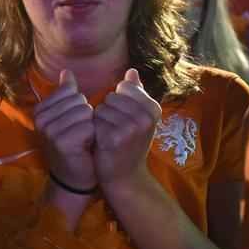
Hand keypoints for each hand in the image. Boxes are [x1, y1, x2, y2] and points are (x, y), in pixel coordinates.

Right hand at [33, 70, 95, 190]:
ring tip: (82, 141)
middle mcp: (41, 119)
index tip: (73, 124)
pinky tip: (85, 147)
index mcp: (40, 109)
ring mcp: (50, 131)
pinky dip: (92, 137)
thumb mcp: (68, 116)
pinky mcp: (62, 142)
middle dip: (86, 117)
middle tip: (79, 134)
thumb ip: (66, 93)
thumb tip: (66, 72)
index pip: (70, 92)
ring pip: (85, 112)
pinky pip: (88, 127)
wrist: (74, 177)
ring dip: (90, 127)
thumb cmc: (74, 144)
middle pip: (79, 101)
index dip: (80, 107)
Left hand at [92, 68, 161, 187]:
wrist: (125, 176)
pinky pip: (94, 121)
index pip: (124, 87)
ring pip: (101, 108)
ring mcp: (130, 128)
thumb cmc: (130, 143)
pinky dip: (94, 131)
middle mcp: (145, 117)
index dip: (118, 102)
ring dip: (100, 122)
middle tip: (116, 131)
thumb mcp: (139, 117)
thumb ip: (136, 93)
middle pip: (111, 97)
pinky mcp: (114, 138)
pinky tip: (102, 143)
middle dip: (108, 112)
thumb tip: (131, 71)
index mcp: (154, 109)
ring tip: (109, 137)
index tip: (125, 119)